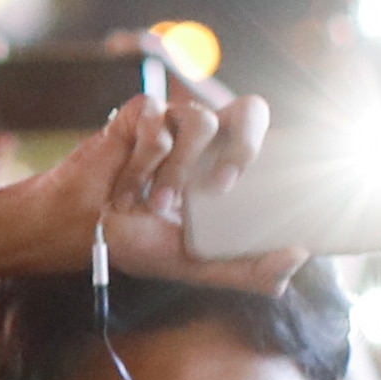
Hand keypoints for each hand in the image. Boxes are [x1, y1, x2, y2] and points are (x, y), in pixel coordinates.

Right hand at [26, 92, 301, 291]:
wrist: (81, 232)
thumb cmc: (140, 242)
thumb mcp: (200, 265)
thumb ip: (250, 270)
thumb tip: (299, 256)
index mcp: (228, 163)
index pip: (270, 139)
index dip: (275, 149)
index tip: (257, 191)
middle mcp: (209, 138)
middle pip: (251, 109)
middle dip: (244, 145)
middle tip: (221, 187)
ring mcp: (174, 121)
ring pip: (199, 121)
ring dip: (176, 171)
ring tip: (155, 205)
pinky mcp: (139, 114)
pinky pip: (155, 127)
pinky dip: (140, 166)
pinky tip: (125, 189)